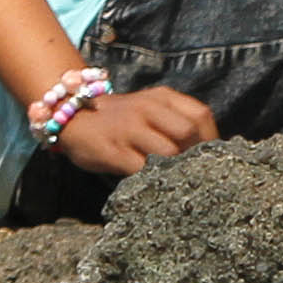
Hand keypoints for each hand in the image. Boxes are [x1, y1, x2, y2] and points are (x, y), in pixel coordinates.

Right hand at [52, 82, 218, 179]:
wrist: (71, 114)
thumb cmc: (119, 117)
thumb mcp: (149, 107)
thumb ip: (174, 120)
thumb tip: (205, 152)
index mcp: (161, 97)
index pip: (200, 115)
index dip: (210, 139)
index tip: (209, 157)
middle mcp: (147, 109)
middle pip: (189, 132)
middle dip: (195, 155)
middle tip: (193, 171)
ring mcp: (129, 129)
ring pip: (169, 152)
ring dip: (176, 169)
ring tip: (175, 180)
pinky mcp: (114, 150)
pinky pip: (143, 169)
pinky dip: (153, 179)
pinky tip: (154, 184)